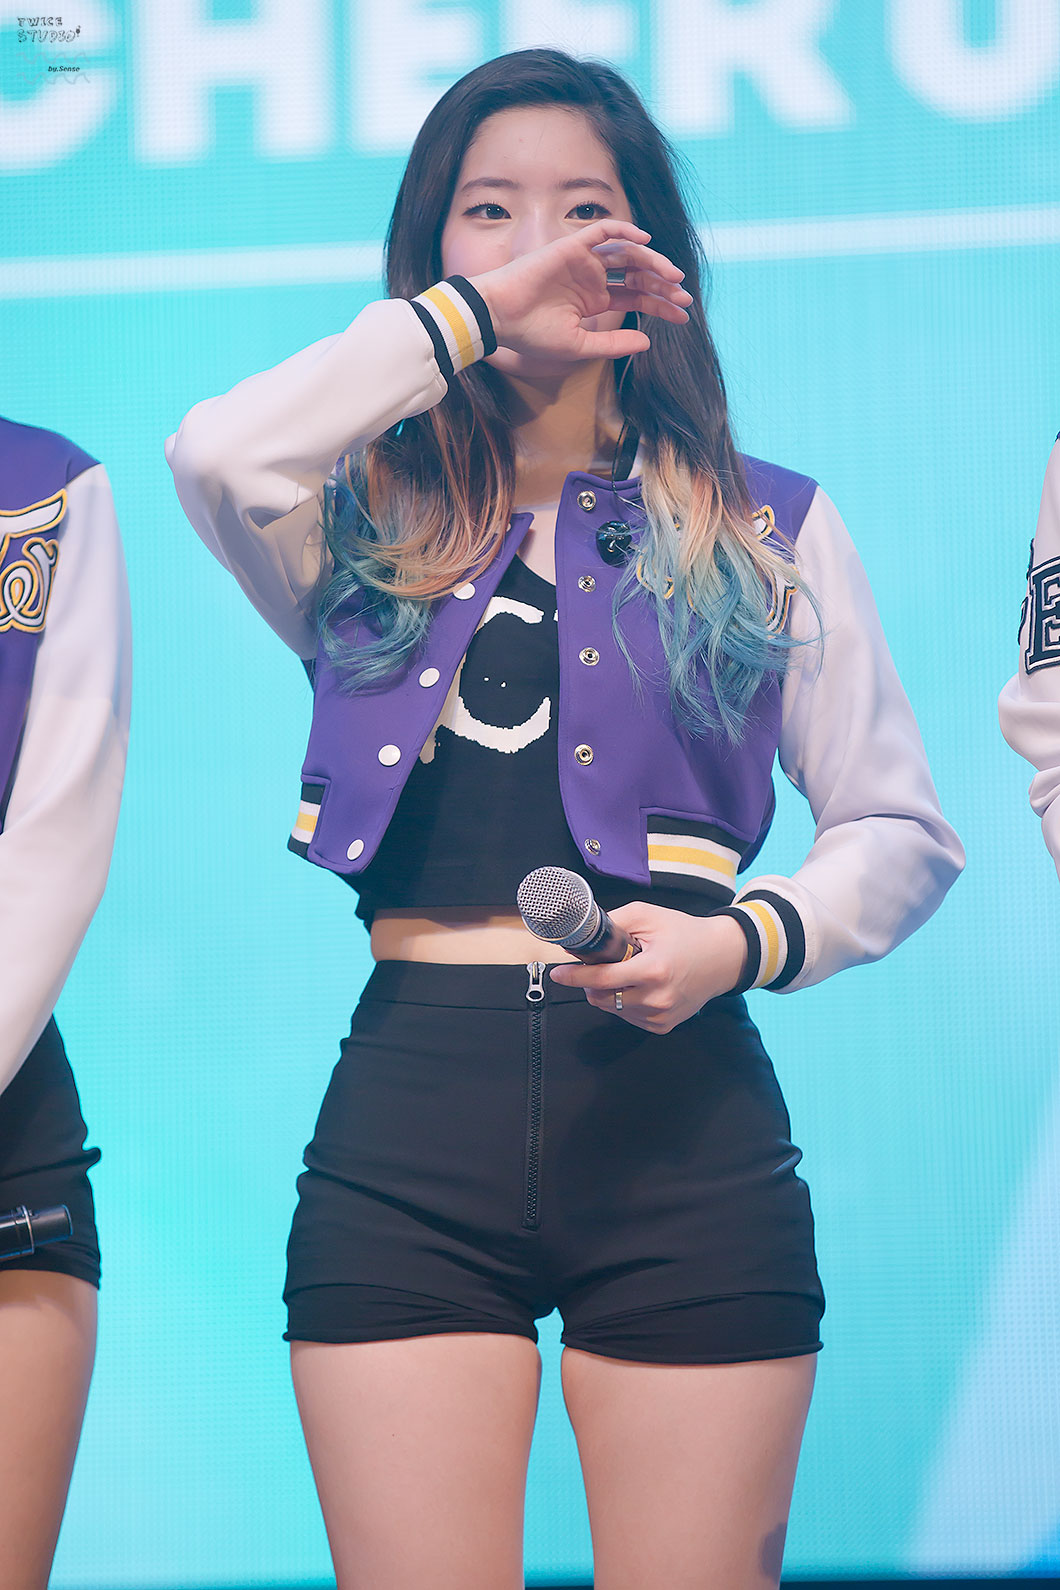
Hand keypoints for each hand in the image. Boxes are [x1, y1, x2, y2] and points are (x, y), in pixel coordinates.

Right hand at [468, 221, 691, 364]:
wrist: (500, 317)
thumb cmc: (532, 335)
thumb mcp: (580, 346)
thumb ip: (614, 342)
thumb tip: (648, 342)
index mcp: (594, 301)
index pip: (636, 298)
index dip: (661, 305)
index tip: (683, 315)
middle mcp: (592, 279)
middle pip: (637, 276)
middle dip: (663, 285)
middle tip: (684, 296)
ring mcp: (584, 261)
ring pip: (627, 254)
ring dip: (652, 262)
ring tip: (672, 276)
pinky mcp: (572, 246)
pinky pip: (604, 231)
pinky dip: (625, 231)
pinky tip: (645, 243)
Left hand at [548, 904, 748, 1032]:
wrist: (722, 957)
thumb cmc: (686, 934)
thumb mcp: (649, 916)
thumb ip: (614, 922)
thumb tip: (583, 933)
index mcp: (653, 970)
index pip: (602, 979)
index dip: (575, 976)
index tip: (558, 973)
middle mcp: (657, 998)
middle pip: (602, 998)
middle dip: (591, 983)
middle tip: (601, 964)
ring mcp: (661, 1016)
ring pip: (612, 1009)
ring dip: (607, 993)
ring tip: (627, 972)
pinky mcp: (663, 1026)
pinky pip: (628, 1017)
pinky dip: (623, 1002)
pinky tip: (638, 986)